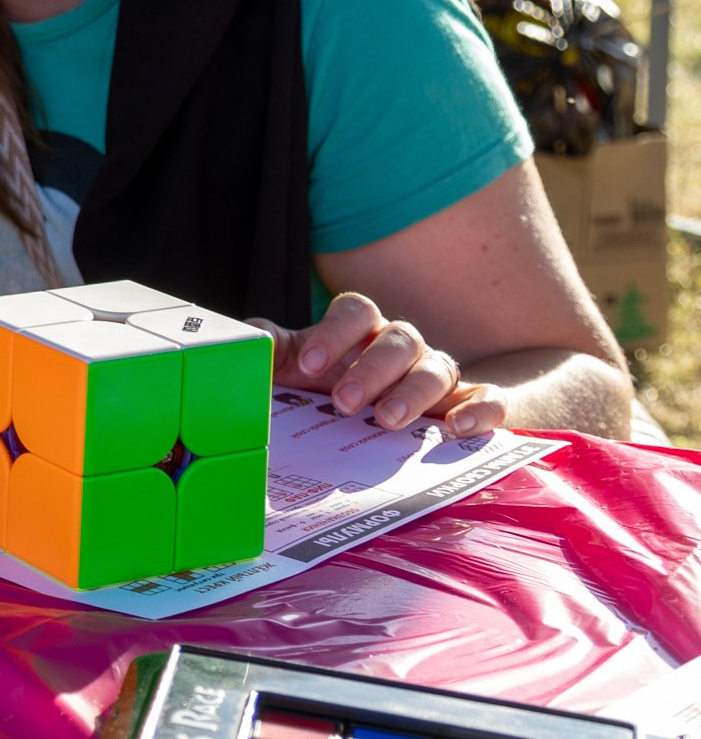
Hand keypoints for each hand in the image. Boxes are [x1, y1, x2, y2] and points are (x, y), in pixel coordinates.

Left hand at [261, 292, 505, 436]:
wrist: (361, 427)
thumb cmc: (322, 390)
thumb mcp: (292, 372)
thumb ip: (272, 350)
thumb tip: (249, 339)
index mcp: (360, 331)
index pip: (356, 309)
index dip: (334, 332)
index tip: (309, 365)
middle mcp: (401, 347)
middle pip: (399, 339)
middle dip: (371, 369)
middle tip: (343, 402)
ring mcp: (435, 374)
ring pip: (438, 368)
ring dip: (414, 392)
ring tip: (387, 420)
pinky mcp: (467, 406)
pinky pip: (487, 398)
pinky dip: (480, 409)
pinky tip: (458, 429)